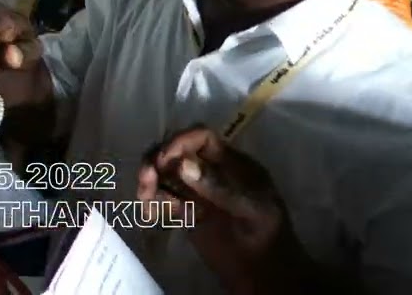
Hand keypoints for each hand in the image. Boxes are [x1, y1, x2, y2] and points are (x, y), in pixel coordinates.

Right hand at [136, 126, 315, 292]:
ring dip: (150, 178)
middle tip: (146, 177)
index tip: (165, 159)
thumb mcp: (252, 208)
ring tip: (144, 195)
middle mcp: (212, 171)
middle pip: (178, 152)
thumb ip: (220, 187)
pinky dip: (152, 200)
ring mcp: (199, 191)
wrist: (265, 273)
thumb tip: (183, 165)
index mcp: (233, 163)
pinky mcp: (188, 211)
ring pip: (166, 173)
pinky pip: (164, 197)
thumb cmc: (267, 236)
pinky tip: (149, 213)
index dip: (181, 142)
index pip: (202, 138)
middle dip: (158, 160)